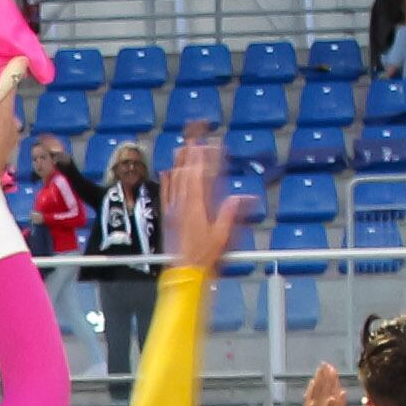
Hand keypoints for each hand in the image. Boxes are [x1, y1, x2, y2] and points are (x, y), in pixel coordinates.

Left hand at [162, 138, 254, 268]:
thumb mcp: (222, 235)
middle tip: (194, 135)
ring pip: (175, 179)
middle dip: (191, 152)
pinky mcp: (168, 216)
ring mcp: (174, 209)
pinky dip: (168, 179)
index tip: (208, 142)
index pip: (200, 175)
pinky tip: (168, 171)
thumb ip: (229, 214)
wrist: (184, 271)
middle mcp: (183, 204)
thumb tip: (239, 197)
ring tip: (183, 146)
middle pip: (187, 172)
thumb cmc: (203, 256)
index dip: (204, 157)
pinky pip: (166, 192)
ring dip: (180, 161)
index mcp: (197, 206)